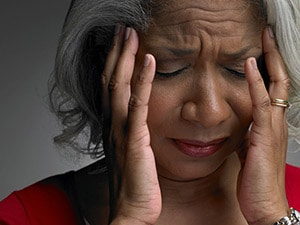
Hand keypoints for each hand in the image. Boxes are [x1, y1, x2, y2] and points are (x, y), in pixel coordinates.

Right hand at [102, 25, 160, 224]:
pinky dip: (142, 81)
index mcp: (114, 126)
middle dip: (116, 53)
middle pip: (111, 80)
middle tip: (122, 29)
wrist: (134, 208)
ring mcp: (122, 130)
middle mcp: (113, 124)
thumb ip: (133, 133)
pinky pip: (138, 104)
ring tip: (130, 34)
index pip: (111, 88)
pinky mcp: (135, 138)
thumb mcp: (132, 152)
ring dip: (124, 58)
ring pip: (119, 87)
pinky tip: (148, 60)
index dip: (113, 64)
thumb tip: (139, 119)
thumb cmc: (136, 182)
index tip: (120, 44)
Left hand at [237, 27, 289, 224]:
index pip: (273, 90)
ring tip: (264, 40)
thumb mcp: (249, 152)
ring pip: (275, 86)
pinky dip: (256, 83)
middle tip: (267, 35)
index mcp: (270, 125)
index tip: (260, 51)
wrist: (264, 204)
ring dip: (269, 61)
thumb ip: (246, 137)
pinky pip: (261, 103)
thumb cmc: (257, 180)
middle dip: (274, 57)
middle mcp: (276, 122)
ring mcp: (272, 127)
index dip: (268, 69)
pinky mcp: (264, 135)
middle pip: (280, 81)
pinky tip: (250, 66)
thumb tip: (238, 128)